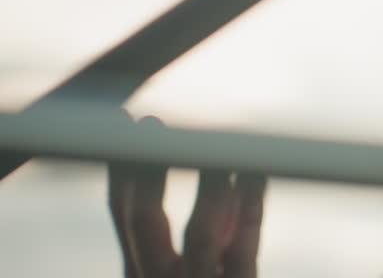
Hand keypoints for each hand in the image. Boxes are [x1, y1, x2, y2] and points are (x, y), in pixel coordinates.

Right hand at [108, 116, 266, 277]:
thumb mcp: (191, 268)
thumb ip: (209, 231)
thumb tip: (224, 173)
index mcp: (142, 271)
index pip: (127, 215)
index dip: (124, 170)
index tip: (124, 123)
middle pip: (145, 222)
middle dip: (148, 170)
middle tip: (152, 124)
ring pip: (199, 232)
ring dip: (210, 182)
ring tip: (218, 145)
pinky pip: (246, 247)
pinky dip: (252, 204)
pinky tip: (255, 171)